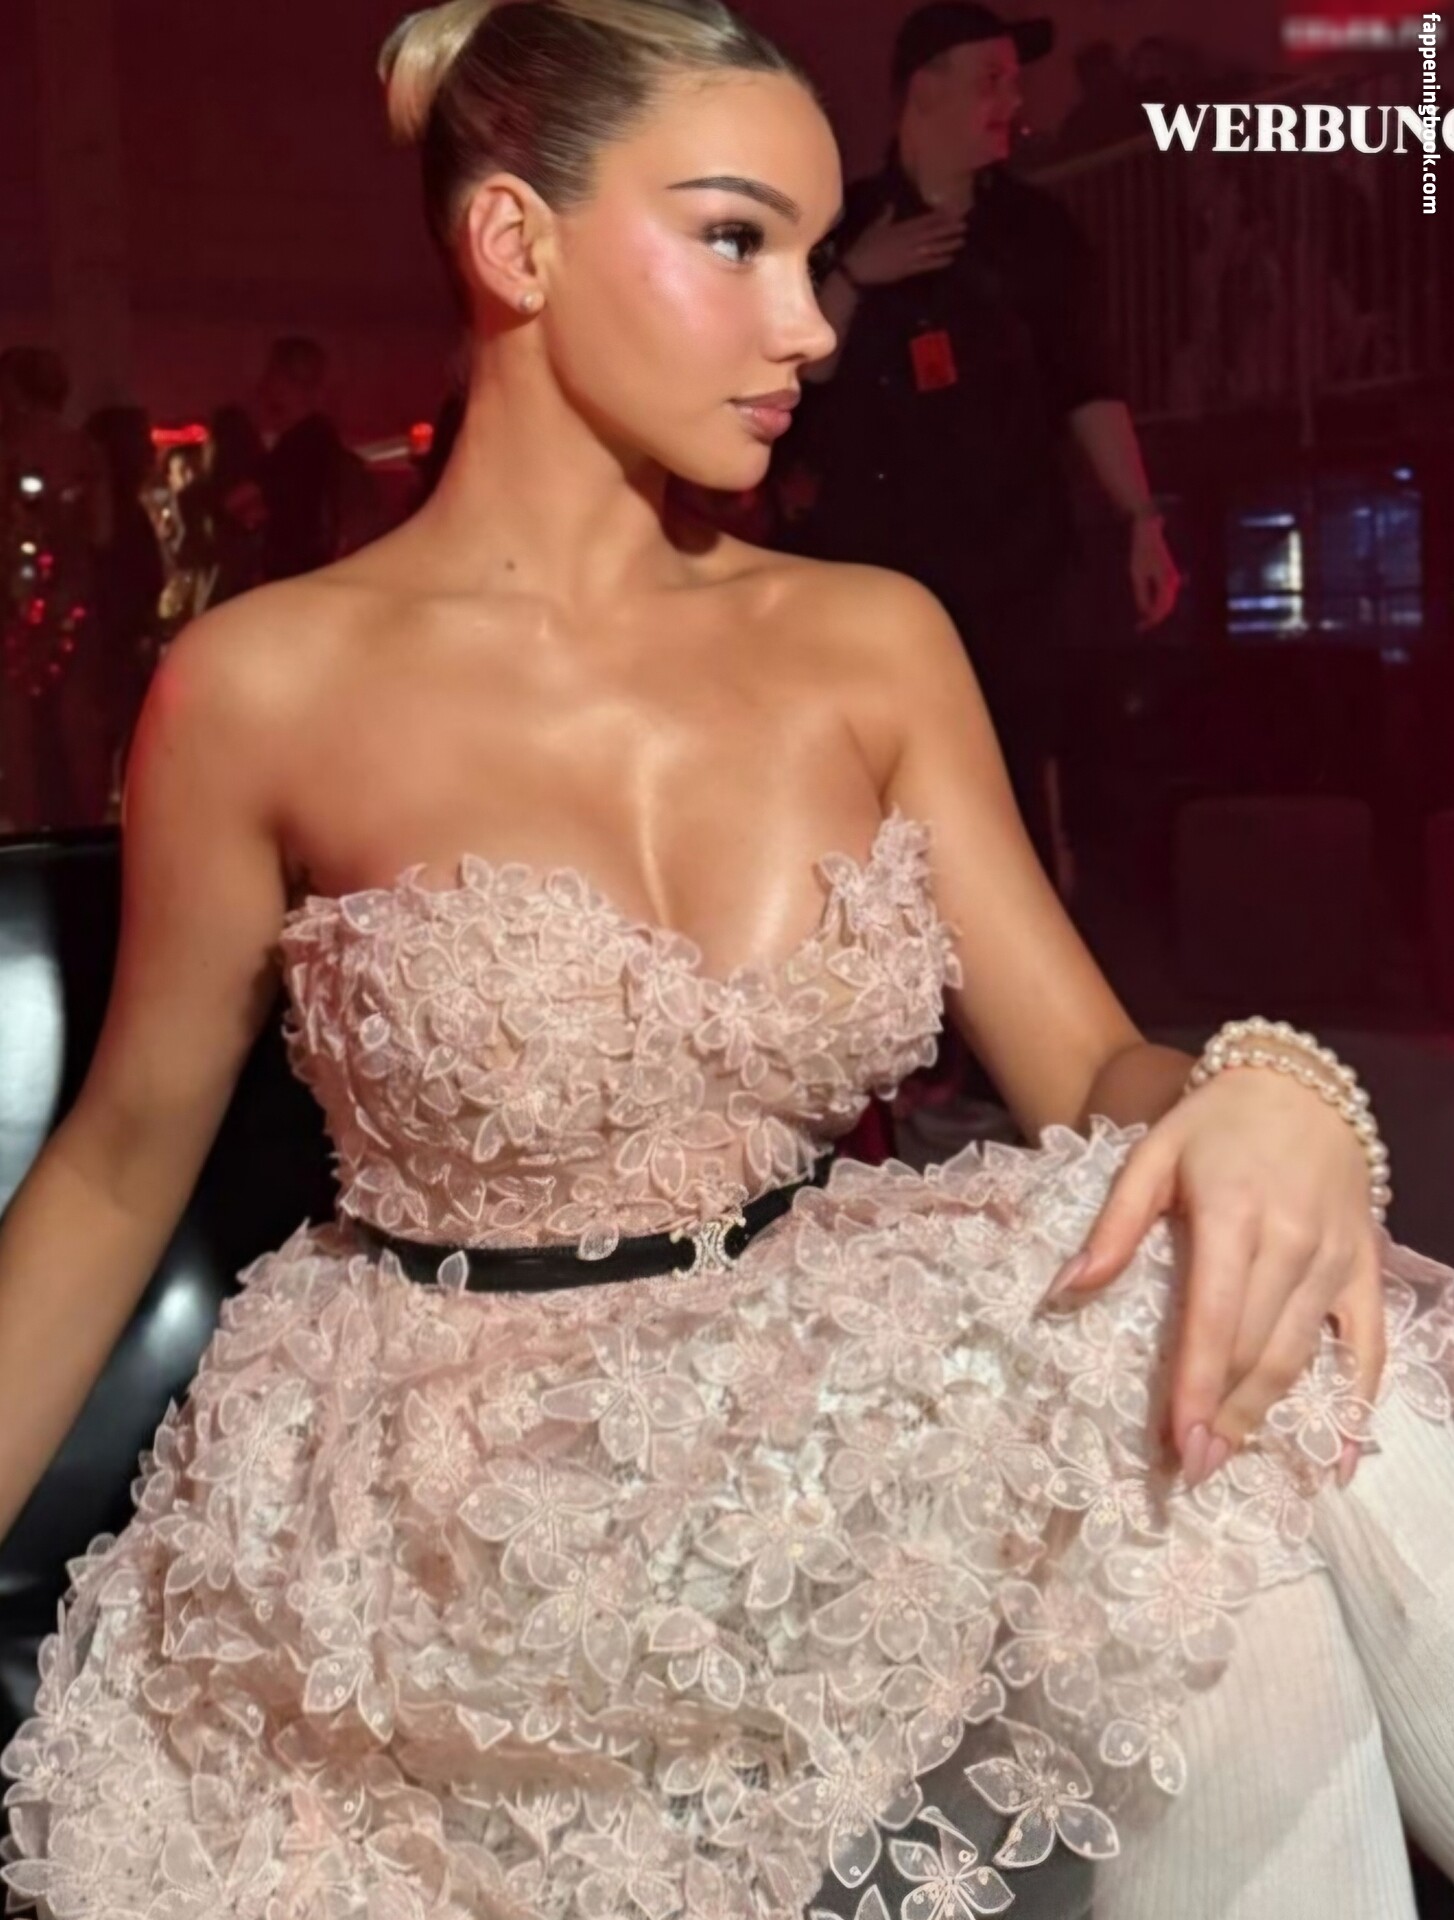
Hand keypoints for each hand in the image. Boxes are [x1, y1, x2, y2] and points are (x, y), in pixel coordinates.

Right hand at [840, 204, 966, 288]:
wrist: (856, 268)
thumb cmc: (863, 247)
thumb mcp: (873, 228)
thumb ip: (885, 216)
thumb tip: (891, 204)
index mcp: (900, 228)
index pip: (923, 221)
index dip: (938, 216)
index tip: (951, 212)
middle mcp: (908, 240)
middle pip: (932, 233)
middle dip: (948, 229)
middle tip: (964, 225)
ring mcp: (909, 256)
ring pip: (932, 248)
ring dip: (948, 245)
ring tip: (962, 241)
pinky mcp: (907, 270)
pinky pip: (926, 265)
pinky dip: (938, 262)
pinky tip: (950, 259)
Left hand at [1049, 1070, 1384, 1486]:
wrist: (1298, 1085)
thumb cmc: (1212, 1127)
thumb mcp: (1149, 1158)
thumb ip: (1112, 1229)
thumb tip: (1063, 1293)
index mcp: (1234, 1215)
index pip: (1214, 1319)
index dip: (1196, 1387)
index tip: (1175, 1445)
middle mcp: (1293, 1242)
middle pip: (1257, 1349)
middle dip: (1222, 1416)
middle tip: (1189, 1470)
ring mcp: (1336, 1259)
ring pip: (1301, 1355)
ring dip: (1265, 1416)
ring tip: (1226, 1460)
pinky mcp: (1365, 1268)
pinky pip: (1370, 1346)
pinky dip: (1357, 1405)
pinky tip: (1337, 1459)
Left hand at [1129, 516, 1180, 629]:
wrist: (1148, 532)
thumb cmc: (1141, 551)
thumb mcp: (1137, 575)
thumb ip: (1142, 594)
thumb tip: (1145, 612)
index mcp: (1166, 582)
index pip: (1161, 608)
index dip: (1151, 620)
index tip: (1141, 627)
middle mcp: (1173, 581)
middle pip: (1166, 607)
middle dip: (1154, 619)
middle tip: (1140, 628)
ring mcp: (1173, 578)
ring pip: (1167, 602)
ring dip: (1156, 613)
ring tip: (1143, 622)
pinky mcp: (1169, 576)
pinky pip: (1165, 595)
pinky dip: (1158, 604)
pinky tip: (1148, 610)